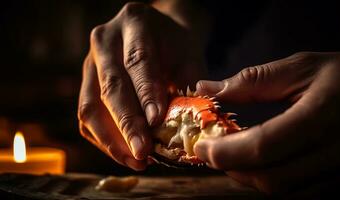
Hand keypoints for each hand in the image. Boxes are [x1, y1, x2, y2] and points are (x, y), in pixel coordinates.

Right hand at [78, 2, 206, 169]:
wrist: (158, 36)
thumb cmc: (176, 48)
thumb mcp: (189, 58)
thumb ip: (187, 88)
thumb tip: (184, 128)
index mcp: (135, 22)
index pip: (138, 61)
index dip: (146, 93)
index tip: (156, 122)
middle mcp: (105, 41)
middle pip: (110, 86)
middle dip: (126, 124)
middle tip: (142, 153)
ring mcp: (90, 62)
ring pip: (90, 106)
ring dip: (112, 140)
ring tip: (136, 161)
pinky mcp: (85, 84)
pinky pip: (86, 117)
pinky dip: (104, 140)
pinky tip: (124, 153)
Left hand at [194, 52, 339, 194]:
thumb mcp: (303, 67)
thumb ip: (253, 81)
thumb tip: (206, 88)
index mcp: (322, 117)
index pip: (264, 147)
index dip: (226, 151)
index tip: (201, 146)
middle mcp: (336, 152)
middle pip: (272, 178)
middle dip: (233, 168)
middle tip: (211, 152)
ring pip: (286, 191)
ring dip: (250, 177)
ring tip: (232, 156)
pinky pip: (302, 193)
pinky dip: (274, 181)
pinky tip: (261, 164)